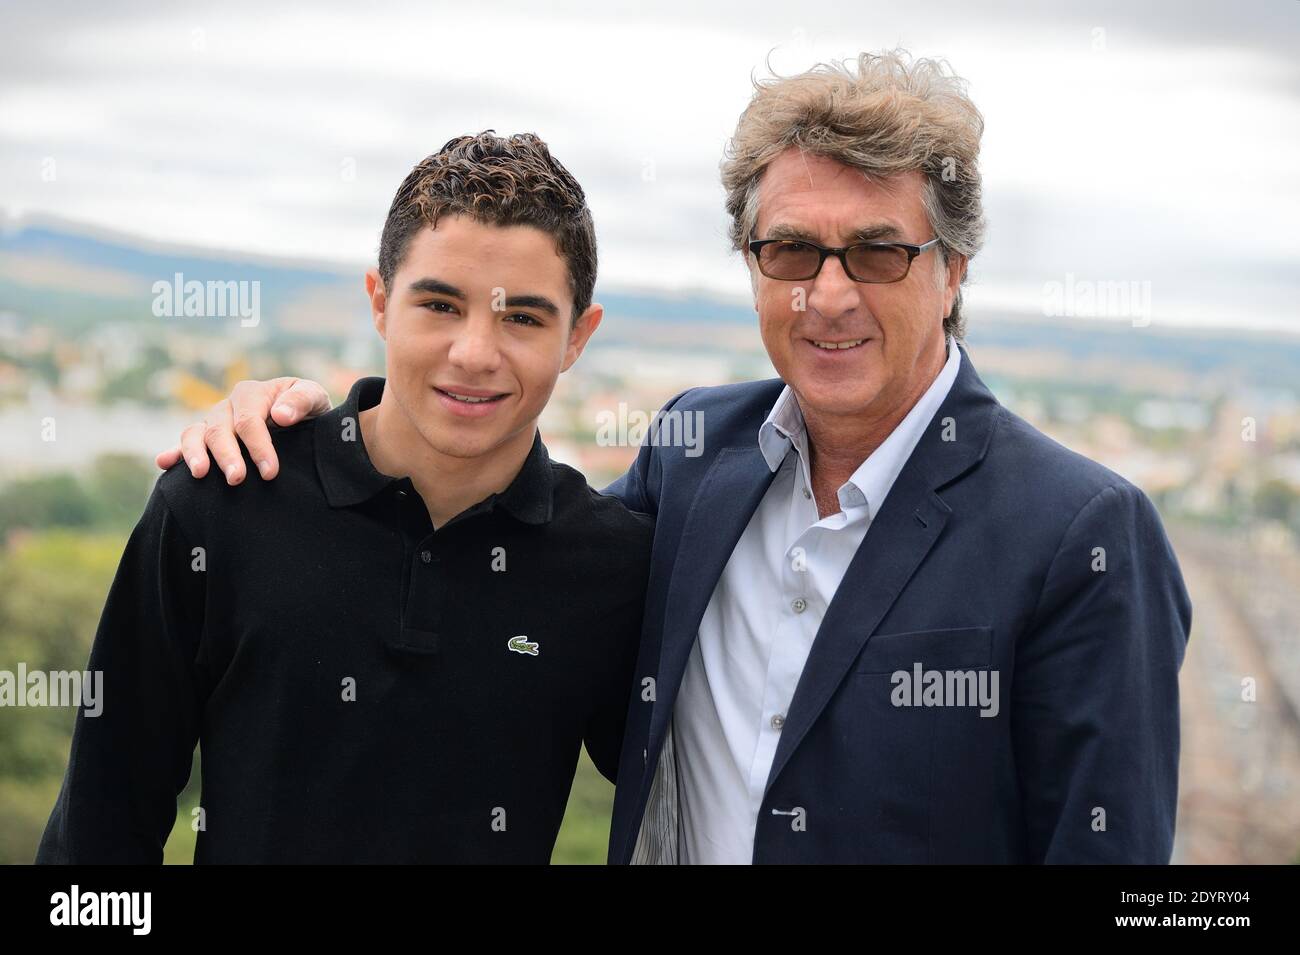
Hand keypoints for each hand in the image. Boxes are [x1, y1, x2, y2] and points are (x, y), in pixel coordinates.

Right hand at [155, 377, 332, 483]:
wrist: (305, 420)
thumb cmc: (309, 409)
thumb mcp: (314, 398)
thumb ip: (301, 401)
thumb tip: (280, 415)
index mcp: (253, 393)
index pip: (249, 420)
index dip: (258, 446)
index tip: (270, 472)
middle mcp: (228, 406)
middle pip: (219, 429)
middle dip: (227, 455)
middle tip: (236, 479)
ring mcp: (214, 422)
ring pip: (195, 434)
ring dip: (195, 454)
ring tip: (201, 474)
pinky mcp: (207, 439)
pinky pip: (186, 443)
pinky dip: (173, 453)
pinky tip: (164, 463)